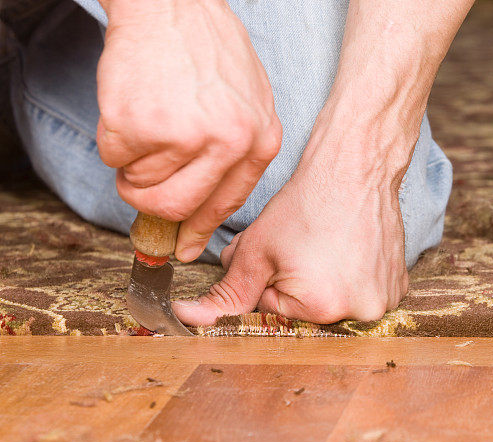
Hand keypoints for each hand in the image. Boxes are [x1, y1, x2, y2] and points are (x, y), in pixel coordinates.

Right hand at [96, 0, 281, 261]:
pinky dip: (114, 141)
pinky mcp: (142, 125)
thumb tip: (204, 215)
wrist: (171, 3)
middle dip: (151, 206)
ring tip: (144, 124)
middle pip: (178, 208)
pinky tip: (131, 107)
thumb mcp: (249, 102)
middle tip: (138, 183)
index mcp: (260, 141)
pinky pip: (115, 159)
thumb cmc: (208, 50)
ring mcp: (186, 135)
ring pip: (142, 187)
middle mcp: (229, 143)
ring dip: (132, 166)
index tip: (182, 248)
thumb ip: (234, 155)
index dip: (198, 230)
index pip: (226, 205)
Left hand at [172, 114, 410, 324]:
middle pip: (307, 311)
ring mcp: (385, 300)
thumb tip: (190, 318)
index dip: (268, 277)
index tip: (283, 249)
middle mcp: (361, 312)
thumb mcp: (255, 250)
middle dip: (295, 283)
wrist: (355, 170)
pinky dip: (355, 277)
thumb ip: (225, 293)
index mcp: (322, 308)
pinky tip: (351, 249)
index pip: (273, 309)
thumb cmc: (305, 205)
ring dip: (326, 281)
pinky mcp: (400, 287)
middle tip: (305, 246)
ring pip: (335, 302)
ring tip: (329, 245)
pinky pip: (364, 293)